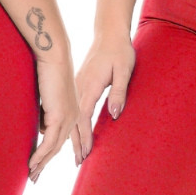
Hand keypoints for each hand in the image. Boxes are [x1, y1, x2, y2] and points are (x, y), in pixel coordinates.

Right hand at [29, 58, 79, 182]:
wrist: (55, 54)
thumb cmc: (53, 68)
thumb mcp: (52, 93)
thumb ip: (49, 112)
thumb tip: (43, 128)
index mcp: (75, 111)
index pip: (67, 138)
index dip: (57, 155)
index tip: (48, 165)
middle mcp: (73, 116)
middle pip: (59, 147)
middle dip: (46, 164)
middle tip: (35, 177)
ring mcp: (67, 117)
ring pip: (54, 147)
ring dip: (41, 162)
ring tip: (32, 175)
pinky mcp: (58, 115)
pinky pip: (48, 141)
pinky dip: (40, 154)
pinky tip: (32, 163)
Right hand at [70, 33, 135, 163]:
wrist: (108, 32)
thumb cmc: (119, 50)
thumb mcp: (124, 69)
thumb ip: (119, 92)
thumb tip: (114, 114)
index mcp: (90, 86)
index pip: (85, 118)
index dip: (85, 137)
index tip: (86, 154)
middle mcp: (79, 88)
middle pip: (74, 121)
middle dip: (76, 143)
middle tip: (78, 162)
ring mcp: (77, 86)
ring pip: (71, 116)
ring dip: (72, 136)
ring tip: (75, 153)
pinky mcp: (78, 84)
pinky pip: (72, 109)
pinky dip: (71, 124)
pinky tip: (71, 132)